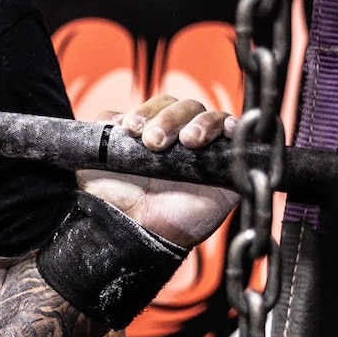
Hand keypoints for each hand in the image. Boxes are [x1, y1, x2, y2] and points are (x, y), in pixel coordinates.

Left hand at [77, 95, 239, 246]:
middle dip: (168, 119)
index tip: (130, 128)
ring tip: (187, 141)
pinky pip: (241, 137)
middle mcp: (182, 135)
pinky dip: (235, 127)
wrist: (139, 231)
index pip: (158, 105)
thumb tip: (111, 117)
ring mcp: (208, 149)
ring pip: (212, 117)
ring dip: (200, 123)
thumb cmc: (118, 200)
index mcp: (155, 129)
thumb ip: (98, 136)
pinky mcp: (230, 166)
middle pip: (186, 107)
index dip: (146, 111)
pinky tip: (226, 131)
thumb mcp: (96, 164)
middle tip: (153, 142)